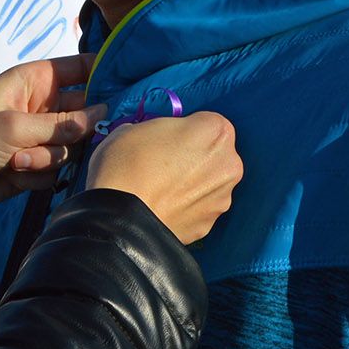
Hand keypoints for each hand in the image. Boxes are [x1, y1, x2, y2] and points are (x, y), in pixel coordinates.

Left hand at [0, 53, 102, 218]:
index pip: (79, 67)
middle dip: (75, 130)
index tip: (130, 82)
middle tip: (61, 138)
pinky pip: (59, 168)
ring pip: (73, 145)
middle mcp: (44, 105)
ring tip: (17, 160)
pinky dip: (38, 173)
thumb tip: (103, 114)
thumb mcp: (14, 126)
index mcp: (34, 81)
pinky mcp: (40, 163)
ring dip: (47, 157)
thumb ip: (61, 123)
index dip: (104, 71)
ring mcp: (43, 135)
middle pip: (85, 111)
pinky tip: (14, 174)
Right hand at [85, 111, 242, 243]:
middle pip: (215, 155)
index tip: (167, 140)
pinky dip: (186, 209)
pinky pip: (199, 209)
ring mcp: (222, 198)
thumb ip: (161, 131)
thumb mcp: (135, 128)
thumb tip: (158, 143)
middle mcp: (229, 164)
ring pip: (209, 184)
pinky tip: (163, 208)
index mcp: (215, 130)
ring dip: (192, 185)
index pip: (206, 123)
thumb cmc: (125, 166)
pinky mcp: (210, 225)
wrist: (119, 219)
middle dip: (195, 158)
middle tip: (163, 165)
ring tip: (160, 191)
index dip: (185, 131)